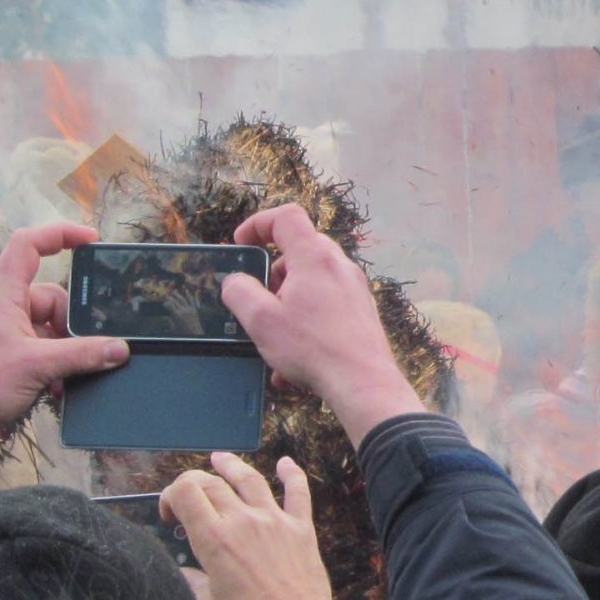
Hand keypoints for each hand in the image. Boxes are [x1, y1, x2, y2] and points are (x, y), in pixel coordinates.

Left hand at [0, 222, 128, 482]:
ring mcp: (1, 329)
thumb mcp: (38, 366)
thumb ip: (82, 354)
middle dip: (71, 324)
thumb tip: (119, 349)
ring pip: (47, 326)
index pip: (29, 245)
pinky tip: (55, 386)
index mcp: (2, 293)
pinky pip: (38, 347)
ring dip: (62, 350)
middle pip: (51, 297)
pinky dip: (51, 364)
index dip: (61, 234)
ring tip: (62, 376)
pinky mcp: (2, 352)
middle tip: (82, 348)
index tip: (92, 240)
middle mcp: (1, 306)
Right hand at [164, 454, 329, 599]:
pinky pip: (298, 492)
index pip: (185, 492)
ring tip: (220, 458)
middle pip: (212, 483)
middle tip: (189, 496)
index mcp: (214, 538)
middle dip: (193, 482)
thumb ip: (190, 582)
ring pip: (250, 479)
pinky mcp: (301, 527)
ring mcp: (274, 520)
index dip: (170, 494)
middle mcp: (243, 520)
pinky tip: (285, 462)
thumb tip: (182, 571)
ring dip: (231, 466)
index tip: (170, 514)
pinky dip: (291, 473)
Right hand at [224, 205, 422, 443]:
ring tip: (273, 337)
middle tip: (259, 297)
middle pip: (299, 250)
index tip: (242, 244)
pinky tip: (292, 361)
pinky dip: (304, 323)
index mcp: (315, 257)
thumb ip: (239, 292)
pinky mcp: (361, 311)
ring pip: (311, 282)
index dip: (258, 223)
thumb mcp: (260, 319)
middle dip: (272, 272)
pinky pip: (325, 306)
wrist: (363, 383)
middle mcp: (340, 266)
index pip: (286, 216)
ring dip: (286, 303)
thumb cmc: (313, 348)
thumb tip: (235, 281)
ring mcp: (354, 289)